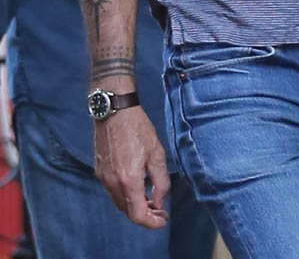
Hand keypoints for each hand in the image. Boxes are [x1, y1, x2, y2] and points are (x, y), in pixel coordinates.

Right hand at [94, 106, 169, 228]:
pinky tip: (136, 186)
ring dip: (134, 205)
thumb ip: (161, 181)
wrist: (114, 111)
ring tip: (150, 198)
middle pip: (128, 212)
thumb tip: (160, 200)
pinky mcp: (99, 171)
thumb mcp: (157, 153)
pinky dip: (125, 195)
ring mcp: (104, 178)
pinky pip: (112, 191)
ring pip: (119, 203)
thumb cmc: (137, 128)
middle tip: (159, 209)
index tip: (163, 219)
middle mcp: (113, 183)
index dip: (152, 222)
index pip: (138, 215)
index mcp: (129, 180)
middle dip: (145, 215)